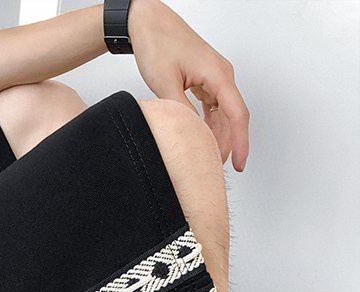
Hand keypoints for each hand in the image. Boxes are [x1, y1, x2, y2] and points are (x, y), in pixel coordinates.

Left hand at [127, 0, 249, 170]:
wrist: (148, 23)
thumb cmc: (158, 45)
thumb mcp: (165, 83)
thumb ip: (180, 111)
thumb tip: (190, 134)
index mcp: (218, 75)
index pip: (237, 114)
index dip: (240, 142)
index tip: (240, 163)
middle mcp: (221, 76)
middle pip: (232, 117)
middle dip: (228, 145)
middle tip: (215, 169)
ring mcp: (214, 78)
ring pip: (222, 114)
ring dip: (217, 137)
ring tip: (208, 159)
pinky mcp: (204, 80)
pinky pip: (213, 108)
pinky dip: (209, 125)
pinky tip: (202, 140)